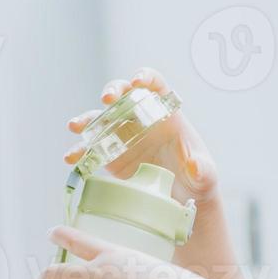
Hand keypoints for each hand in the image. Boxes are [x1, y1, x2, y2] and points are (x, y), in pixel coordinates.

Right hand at [64, 67, 220, 207]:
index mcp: (165, 113)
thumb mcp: (205, 176)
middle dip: (113, 91)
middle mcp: (140, 118)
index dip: (145, 77)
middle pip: (122, 93)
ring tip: (75, 126)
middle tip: (107, 99)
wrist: (182, 201)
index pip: (154, 84)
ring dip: (86, 119)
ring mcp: (122, 135)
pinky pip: (91, 149)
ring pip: (100, 118)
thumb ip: (202, 169)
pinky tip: (72, 158)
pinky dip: (80, 152)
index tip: (138, 82)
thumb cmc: (197, 180)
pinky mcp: (110, 156)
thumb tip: (194, 165)